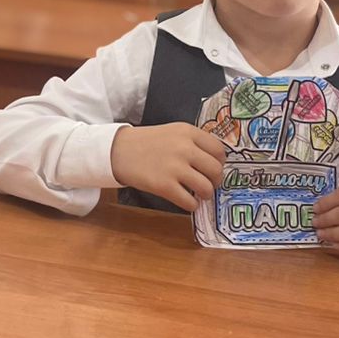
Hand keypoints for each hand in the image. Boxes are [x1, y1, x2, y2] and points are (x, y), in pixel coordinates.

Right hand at [109, 124, 226, 212]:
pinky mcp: (164, 186)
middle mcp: (185, 148)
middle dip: (216, 181)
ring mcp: (175, 168)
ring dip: (206, 194)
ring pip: (206, 188)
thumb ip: (193, 142)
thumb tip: (214, 163)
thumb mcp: (173, 132)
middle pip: (216, 170)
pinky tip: (187, 202)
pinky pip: (190, 202)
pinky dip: (192, 205)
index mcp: (188, 132)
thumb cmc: (147, 143)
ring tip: (199, 194)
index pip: (219, 150)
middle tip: (209, 184)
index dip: (220, 162)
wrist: (119, 151)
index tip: (214, 168)